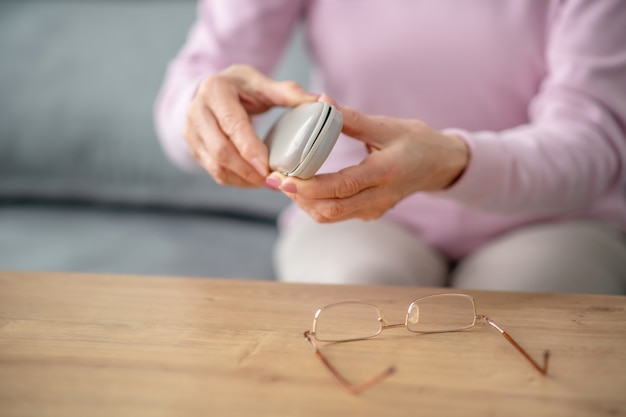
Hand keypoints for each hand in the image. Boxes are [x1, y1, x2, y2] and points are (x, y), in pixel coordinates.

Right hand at [185, 64, 316, 186]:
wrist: (211, 91)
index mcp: (214, 91)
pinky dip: (237, 180)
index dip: (248, 148)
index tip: (267, 167)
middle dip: (247, 170)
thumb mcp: (262, 83)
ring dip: (243, 179)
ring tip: (268, 183)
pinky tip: (256, 181)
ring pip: (215, 166)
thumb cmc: (241, 87)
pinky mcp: (194, 149)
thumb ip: (288, 92)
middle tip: (273, 180)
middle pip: (220, 150)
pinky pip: (215, 172)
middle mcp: (196, 111)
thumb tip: (319, 100)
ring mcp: (191, 132)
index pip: (231, 124)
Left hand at [267, 105, 469, 221]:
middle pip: (329, 209)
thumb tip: (320, 101)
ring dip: (304, 203)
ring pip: (330, 216)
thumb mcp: (386, 125)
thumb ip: (350, 118)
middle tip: (275, 179)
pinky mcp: (370, 212)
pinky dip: (316, 204)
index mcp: (384, 173)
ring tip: (285, 181)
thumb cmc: (415, 141)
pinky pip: (337, 214)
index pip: (339, 187)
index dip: (306, 186)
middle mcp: (379, 198)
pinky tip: (303, 187)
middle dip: (298, 197)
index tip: (281, 176)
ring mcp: (374, 209)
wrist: (440, 165)